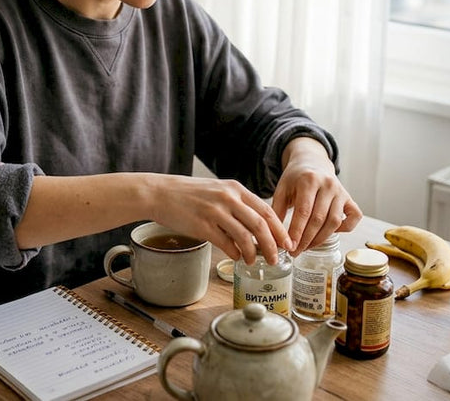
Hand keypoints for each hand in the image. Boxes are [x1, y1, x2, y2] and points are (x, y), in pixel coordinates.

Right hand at [145, 174, 292, 265]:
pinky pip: (226, 243)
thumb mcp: (218, 190)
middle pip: (260, 224)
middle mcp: (228, 198)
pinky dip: (234, 253)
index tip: (287, 243)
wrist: (161, 193)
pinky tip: (236, 257)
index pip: (266, 210)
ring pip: (245, 236)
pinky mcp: (202, 225)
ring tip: (255, 261)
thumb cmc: (190, 194)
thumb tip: (258, 228)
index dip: (280, 229)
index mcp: (235, 189)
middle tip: (277, 258)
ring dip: (253, 252)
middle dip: (273, 244)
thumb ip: (238, 204)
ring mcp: (215, 211)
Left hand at [271, 137, 361, 255]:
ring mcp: (341, 191)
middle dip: (306, 239)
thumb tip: (273, 237)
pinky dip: (345, 228)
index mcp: (309, 180)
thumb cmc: (295, 178)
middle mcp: (328, 184)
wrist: (312, 162)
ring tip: (306, 247)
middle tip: (295, 252)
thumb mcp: (282, 189)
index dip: (297, 232)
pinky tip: (329, 233)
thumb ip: (276, 210)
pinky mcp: (349, 198)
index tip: (289, 247)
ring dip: (320, 239)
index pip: (304, 211)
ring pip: (334, 221)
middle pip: (319, 219)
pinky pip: (354, 217)